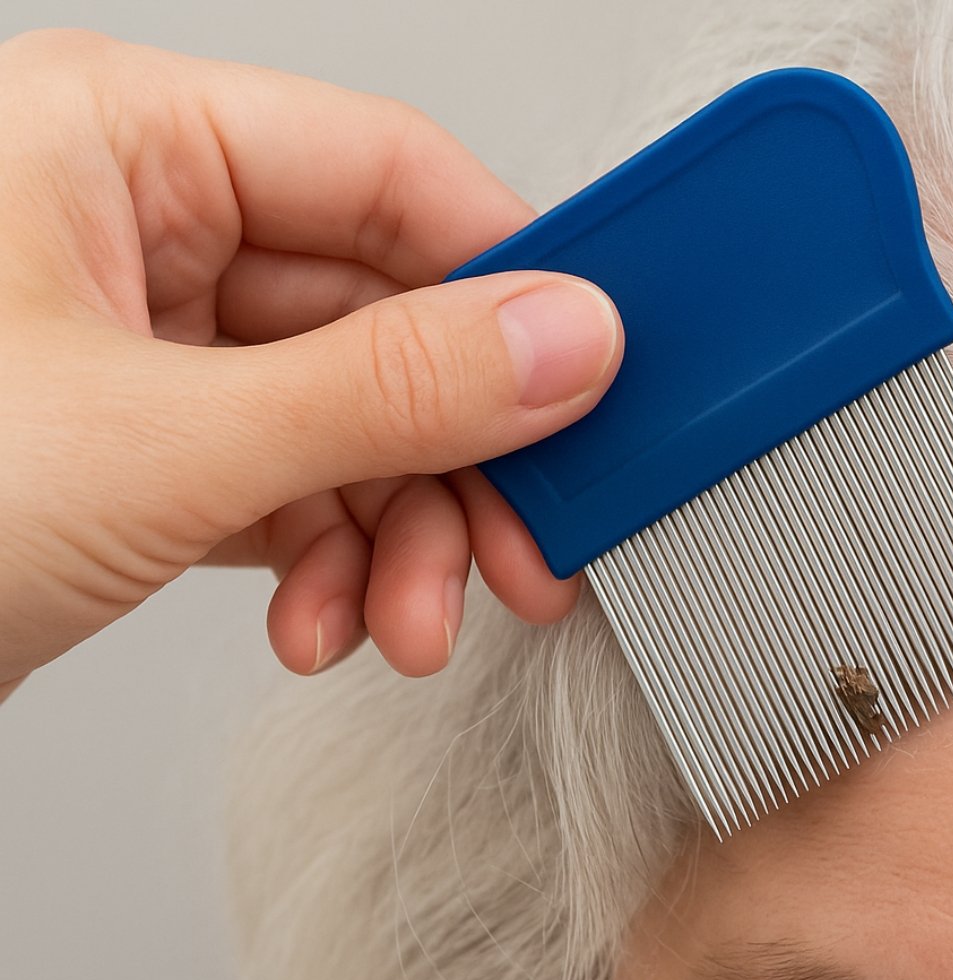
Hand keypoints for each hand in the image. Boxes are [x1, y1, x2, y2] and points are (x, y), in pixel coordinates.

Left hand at [0, 30, 623, 697]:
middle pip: (382, 315)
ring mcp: (138, 339)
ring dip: (401, 533)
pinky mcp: (140, 440)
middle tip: (525, 548)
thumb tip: (563, 341)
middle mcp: (132, 224)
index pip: (388, 172)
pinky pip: (290, 477)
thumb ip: (386, 387)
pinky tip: (324, 622)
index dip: (510, 278)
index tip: (594, 378)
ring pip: (348, 414)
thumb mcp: (158, 444)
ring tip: (408, 622)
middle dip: (456, 459)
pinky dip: (330, 558)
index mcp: (115, 140)